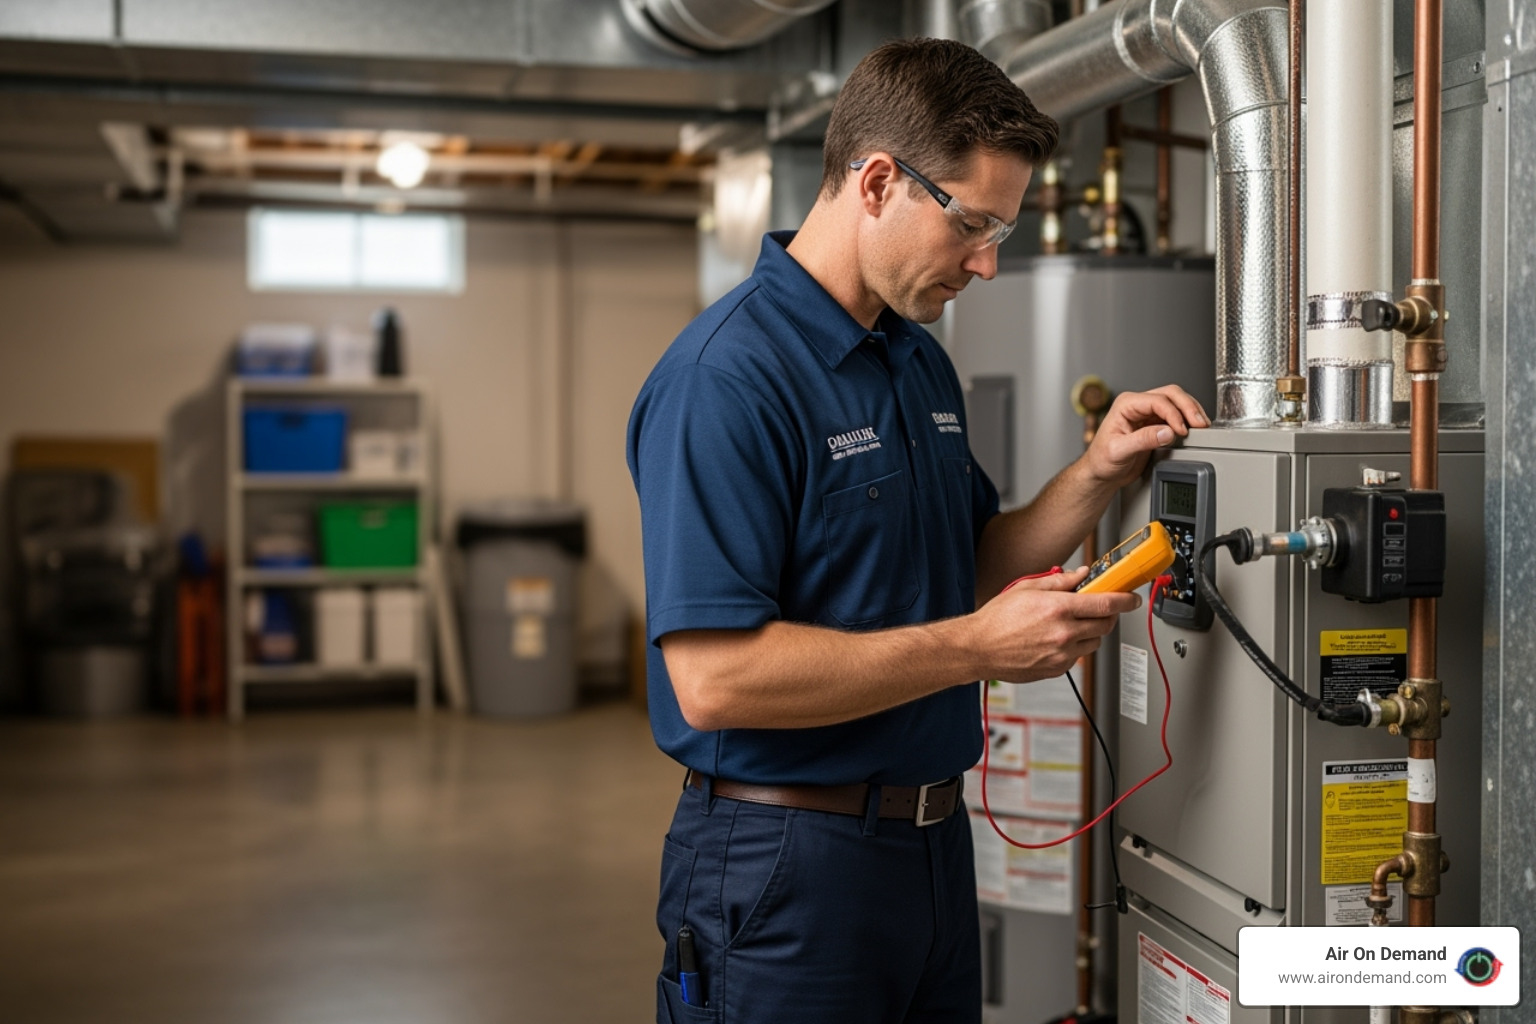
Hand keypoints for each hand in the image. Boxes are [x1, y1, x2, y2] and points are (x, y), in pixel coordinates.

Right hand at [969, 567, 1139, 682]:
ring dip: (1091, 631)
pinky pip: (1078, 656)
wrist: (978, 648)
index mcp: (1058, 608)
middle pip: (1106, 624)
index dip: (1125, 599)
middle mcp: (1064, 633)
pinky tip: (1056, 639)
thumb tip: (1081, 575)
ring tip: (1070, 624)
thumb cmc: (997, 619)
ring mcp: (1062, 654)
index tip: (1132, 598)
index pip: (1106, 603)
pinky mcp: (1057, 669)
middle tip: (1098, 608)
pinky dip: (1075, 646)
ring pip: (1094, 642)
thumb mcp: (1027, 588)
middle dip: (1108, 615)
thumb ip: (1059, 581)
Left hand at [1084, 385, 1209, 488]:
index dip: (1173, 414)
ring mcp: (1147, 413)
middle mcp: (1137, 405)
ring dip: (1191, 411)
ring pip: (1176, 401)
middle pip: (1171, 394)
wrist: (1100, 473)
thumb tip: (1167, 432)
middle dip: (1188, 407)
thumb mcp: (1119, 451)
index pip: (1157, 401)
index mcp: (1125, 405)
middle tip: (1200, 424)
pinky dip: (1188, 420)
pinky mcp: (1155, 424)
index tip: (1181, 430)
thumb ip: (1143, 440)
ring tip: (1201, 426)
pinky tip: (1194, 429)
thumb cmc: (1101, 461)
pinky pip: (1176, 415)